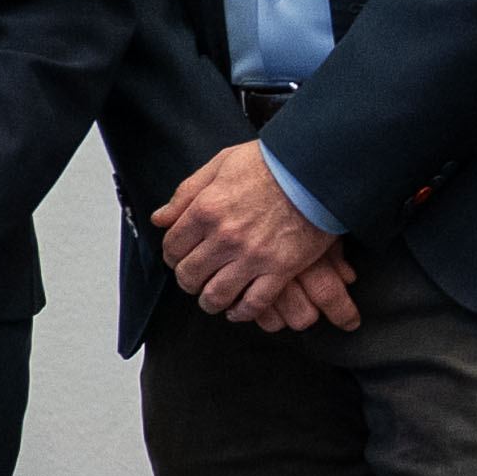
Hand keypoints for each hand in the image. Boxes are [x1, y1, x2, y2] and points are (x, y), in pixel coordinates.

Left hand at [156, 136, 357, 334]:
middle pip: (189, 275)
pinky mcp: (280, 269)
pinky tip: (237, 309)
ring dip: (210, 301)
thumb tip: (160, 218)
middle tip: (195, 278)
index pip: (172, 247)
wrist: (316, 168)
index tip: (180, 257)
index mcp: (207, 208)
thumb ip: (186, 192)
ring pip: (216, 296)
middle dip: (188, 280)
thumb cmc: (270, 163)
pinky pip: (254, 304)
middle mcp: (225, 236)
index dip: (172, 256)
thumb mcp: (221, 164)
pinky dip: (241, 312)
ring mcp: (253, 256)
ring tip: (213, 297)